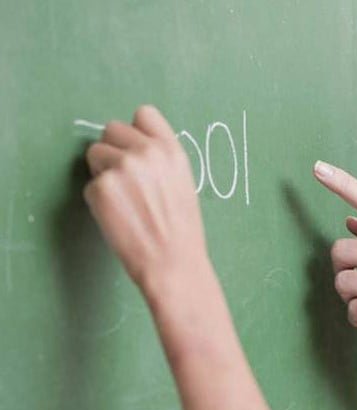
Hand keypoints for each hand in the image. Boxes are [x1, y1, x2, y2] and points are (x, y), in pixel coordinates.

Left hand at [83, 105, 208, 298]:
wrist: (173, 263)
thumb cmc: (181, 230)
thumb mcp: (183, 183)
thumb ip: (160, 159)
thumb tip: (132, 146)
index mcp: (172, 150)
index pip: (144, 114)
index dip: (136, 132)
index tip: (136, 150)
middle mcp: (147, 152)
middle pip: (111, 129)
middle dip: (114, 151)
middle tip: (126, 182)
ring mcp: (122, 168)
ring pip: (95, 154)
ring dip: (102, 173)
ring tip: (124, 201)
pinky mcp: (100, 188)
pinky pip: (89, 184)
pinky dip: (98, 199)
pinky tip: (118, 217)